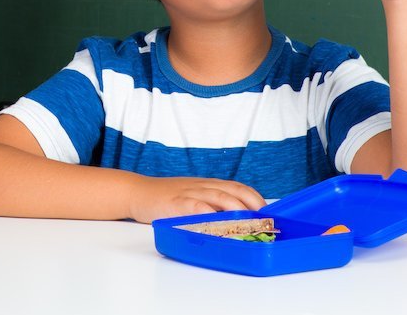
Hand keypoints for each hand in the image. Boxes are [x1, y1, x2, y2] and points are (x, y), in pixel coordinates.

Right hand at [126, 176, 265, 223]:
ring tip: (250, 222)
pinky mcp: (176, 202)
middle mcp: (203, 186)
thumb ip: (211, 205)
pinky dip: (209, 213)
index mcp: (209, 185)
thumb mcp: (192, 196)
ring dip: (238, 209)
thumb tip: (234, 220)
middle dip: (253, 206)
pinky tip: (218, 221)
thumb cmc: (166, 198)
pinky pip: (196, 206)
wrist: (138, 192)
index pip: (239, 187)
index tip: (269, 212)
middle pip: (235, 191)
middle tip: (265, 221)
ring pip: (220, 197)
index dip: (256, 198)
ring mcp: (190, 193)